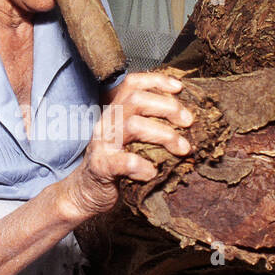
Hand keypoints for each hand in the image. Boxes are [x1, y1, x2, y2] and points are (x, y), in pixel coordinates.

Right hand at [60, 72, 193, 221]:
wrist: (85, 193)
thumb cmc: (115, 165)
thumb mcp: (129, 139)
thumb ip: (149, 126)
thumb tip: (186, 118)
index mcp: (115, 113)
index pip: (132, 84)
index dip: (157, 81)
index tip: (180, 88)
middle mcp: (107, 123)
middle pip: (137, 100)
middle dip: (168, 107)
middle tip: (188, 122)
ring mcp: (102, 144)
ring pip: (134, 126)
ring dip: (164, 135)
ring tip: (182, 149)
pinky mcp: (101, 167)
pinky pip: (125, 161)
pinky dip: (144, 166)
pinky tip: (153, 173)